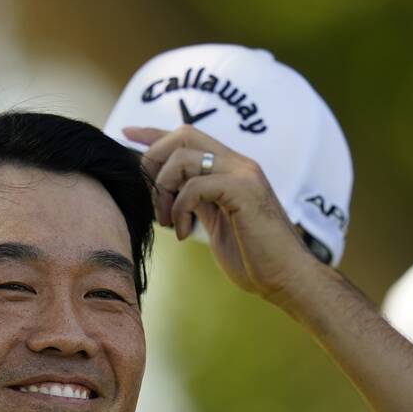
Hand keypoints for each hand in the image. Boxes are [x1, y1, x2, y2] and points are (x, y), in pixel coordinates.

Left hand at [123, 125, 316, 299]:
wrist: (286, 279)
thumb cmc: (253, 257)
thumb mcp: (215, 221)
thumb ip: (197, 199)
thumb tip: (166, 190)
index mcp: (232, 168)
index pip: (188, 136)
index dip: (154, 133)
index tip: (126, 133)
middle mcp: (239, 163)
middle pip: (183, 135)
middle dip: (154, 161)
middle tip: (150, 199)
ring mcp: (243, 174)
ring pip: (183, 158)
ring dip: (164, 191)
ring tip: (169, 223)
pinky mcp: (244, 191)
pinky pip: (194, 186)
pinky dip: (180, 208)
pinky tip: (186, 233)